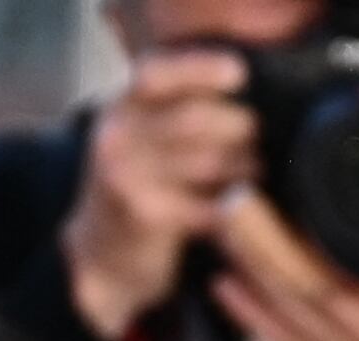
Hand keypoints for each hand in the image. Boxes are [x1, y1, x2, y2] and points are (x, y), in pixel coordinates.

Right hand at [59, 47, 255, 340]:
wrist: (101, 255)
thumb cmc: (141, 183)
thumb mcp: (144, 133)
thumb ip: (179, 103)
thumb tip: (247, 83)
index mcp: (120, 106)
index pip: (159, 73)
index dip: (201, 68)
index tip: (238, 75)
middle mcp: (116, 136)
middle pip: (195, 118)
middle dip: (240, 126)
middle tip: (257, 139)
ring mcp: (124, 177)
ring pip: (208, 161)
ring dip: (244, 166)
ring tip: (253, 170)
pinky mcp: (142, 216)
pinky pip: (207, 205)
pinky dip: (233, 205)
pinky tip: (238, 204)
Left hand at [212, 195, 358, 340]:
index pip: (344, 276)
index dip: (304, 241)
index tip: (281, 197)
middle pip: (303, 290)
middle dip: (262, 244)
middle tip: (236, 201)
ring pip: (285, 315)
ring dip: (249, 270)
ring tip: (224, 228)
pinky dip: (248, 313)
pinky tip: (224, 283)